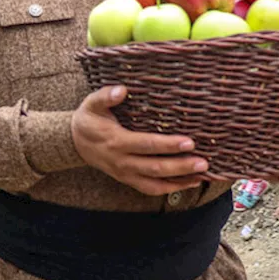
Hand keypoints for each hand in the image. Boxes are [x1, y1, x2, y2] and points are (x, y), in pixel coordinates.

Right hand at [71, 86, 209, 195]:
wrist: (74, 143)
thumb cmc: (88, 120)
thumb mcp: (91, 104)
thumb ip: (105, 96)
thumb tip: (121, 90)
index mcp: (116, 142)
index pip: (146, 145)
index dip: (168, 145)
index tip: (189, 142)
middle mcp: (122, 162)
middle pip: (155, 168)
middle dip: (181, 166)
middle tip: (203, 162)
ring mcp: (125, 174)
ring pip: (156, 183)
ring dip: (180, 181)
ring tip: (202, 175)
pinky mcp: (129, 180)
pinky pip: (152, 189)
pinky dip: (172, 188)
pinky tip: (190, 182)